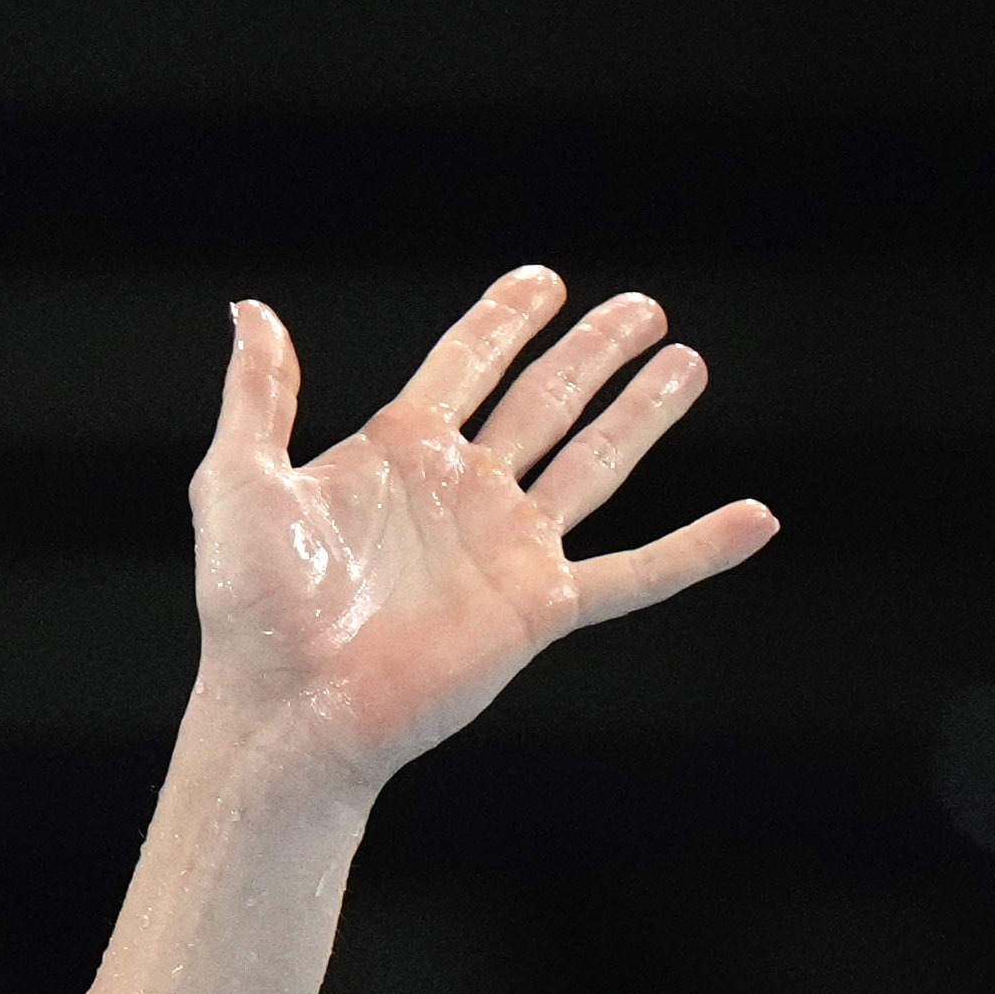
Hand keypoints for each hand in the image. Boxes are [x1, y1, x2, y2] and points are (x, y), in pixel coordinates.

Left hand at [190, 266, 773, 787]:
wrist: (288, 711)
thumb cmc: (252, 610)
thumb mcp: (238, 483)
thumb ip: (257, 396)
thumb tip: (251, 310)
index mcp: (397, 454)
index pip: (465, 365)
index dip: (504, 322)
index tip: (543, 282)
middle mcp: (462, 493)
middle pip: (544, 401)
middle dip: (592, 353)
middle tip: (642, 308)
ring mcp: (507, 548)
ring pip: (594, 463)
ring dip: (643, 414)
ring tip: (687, 363)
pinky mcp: (539, 607)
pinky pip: (637, 574)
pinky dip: (698, 549)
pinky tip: (756, 519)